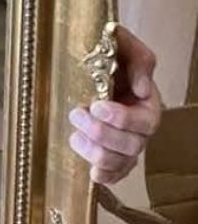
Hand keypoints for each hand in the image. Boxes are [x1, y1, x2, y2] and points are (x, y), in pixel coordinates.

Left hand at [68, 24, 161, 185]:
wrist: (96, 68)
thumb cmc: (113, 58)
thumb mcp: (126, 47)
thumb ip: (139, 60)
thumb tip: (143, 88)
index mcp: (148, 105)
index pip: (144, 121)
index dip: (121, 118)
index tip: (97, 105)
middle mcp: (141, 130)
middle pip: (131, 146)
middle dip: (100, 133)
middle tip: (76, 114)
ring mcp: (128, 147)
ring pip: (119, 162)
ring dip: (94, 153)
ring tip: (74, 136)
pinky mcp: (114, 158)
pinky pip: (115, 175)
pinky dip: (104, 176)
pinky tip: (91, 172)